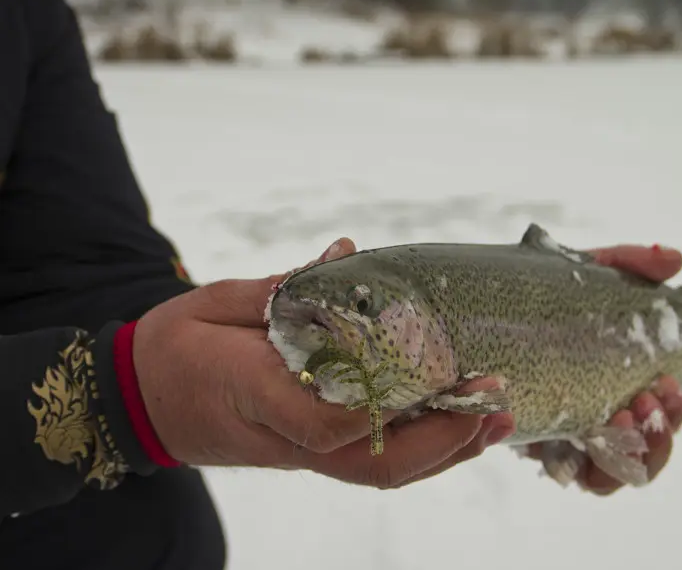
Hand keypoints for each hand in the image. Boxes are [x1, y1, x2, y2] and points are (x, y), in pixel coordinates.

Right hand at [133, 238, 513, 488]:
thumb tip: (344, 255)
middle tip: (494, 403)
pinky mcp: (306, 451)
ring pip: (380, 471)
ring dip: (443, 451)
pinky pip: (371, 462)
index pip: (325, 420)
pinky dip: (420, 450)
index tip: (434, 378)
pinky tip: (455, 428)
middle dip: (441, 436)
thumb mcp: (217, 306)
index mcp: (255, 395)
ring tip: (494, 422)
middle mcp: (286, 435)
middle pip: (373, 460)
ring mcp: (299, 451)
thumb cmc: (176, 348)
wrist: (142, 399)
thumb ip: (281, 288)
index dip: (383, 406)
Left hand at [524, 244, 681, 494]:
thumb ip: (626, 264)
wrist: (458, 319)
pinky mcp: (532, 446)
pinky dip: (584, 464)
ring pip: (612, 474)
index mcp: (614, 385)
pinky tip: (580, 441)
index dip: (672, 412)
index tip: (665, 382)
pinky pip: (568, 473)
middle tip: (643, 402)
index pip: (659, 415)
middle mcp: (594, 419)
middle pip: (644, 454)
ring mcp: (563, 439)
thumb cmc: (531, 301)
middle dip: (658, 436)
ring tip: (619, 419)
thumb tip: (676, 260)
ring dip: (630, 455)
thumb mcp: (579, 276)